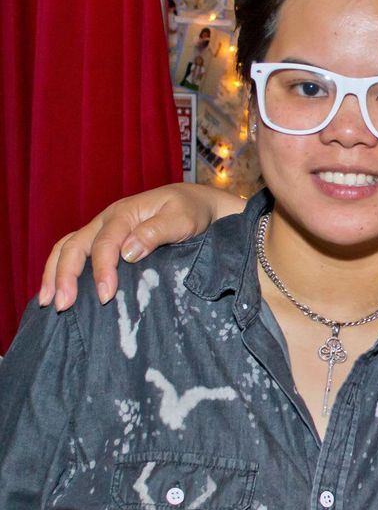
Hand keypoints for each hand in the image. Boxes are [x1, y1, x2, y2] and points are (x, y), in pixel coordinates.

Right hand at [39, 183, 243, 310]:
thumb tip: (128, 251)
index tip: (105, 296)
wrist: (197, 203)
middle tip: (63, 306)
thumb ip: (156, 232)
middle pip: (75, 245)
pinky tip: (56, 290)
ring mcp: (102, 229)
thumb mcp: (182, 219)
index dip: (103, 271)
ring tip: (48, 301)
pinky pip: (76, 252)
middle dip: (65, 276)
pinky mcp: (105, 239)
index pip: (105, 243)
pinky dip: (61, 269)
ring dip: (54, 273)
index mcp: (125, 213)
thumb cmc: (192, 211)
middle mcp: (107, 220)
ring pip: (68, 247)